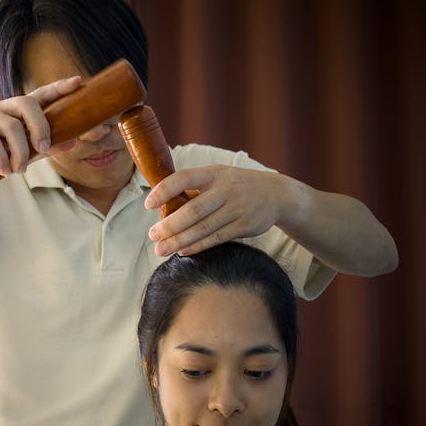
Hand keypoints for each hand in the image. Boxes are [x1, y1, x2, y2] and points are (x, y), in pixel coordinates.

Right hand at [0, 76, 82, 181]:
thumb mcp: (22, 152)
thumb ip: (45, 147)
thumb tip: (74, 142)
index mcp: (17, 111)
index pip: (40, 95)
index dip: (58, 88)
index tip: (77, 82)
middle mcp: (2, 108)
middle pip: (27, 104)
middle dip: (40, 127)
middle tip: (43, 150)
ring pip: (11, 126)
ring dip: (20, 152)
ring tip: (19, 171)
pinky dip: (1, 158)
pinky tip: (4, 171)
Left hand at [145, 165, 286, 255]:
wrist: (276, 194)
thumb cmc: (236, 186)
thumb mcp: (218, 177)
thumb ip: (195, 189)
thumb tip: (163, 207)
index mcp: (214, 173)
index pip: (185, 178)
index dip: (165, 190)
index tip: (148, 203)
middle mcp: (225, 190)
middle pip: (193, 210)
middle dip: (170, 225)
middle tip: (152, 235)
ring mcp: (236, 208)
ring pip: (203, 228)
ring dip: (180, 240)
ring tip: (161, 249)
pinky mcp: (244, 226)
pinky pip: (217, 238)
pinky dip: (198, 246)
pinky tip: (183, 251)